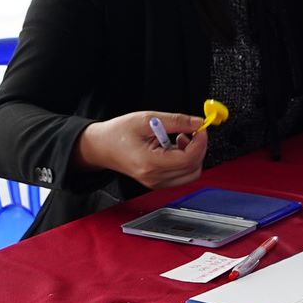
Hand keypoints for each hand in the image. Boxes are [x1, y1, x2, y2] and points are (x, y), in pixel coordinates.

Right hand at [77, 111, 205, 189]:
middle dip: (198, 148)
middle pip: (193, 168)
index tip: (200, 128)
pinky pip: (181, 175)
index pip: (189, 158)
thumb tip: (198, 123)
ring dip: (191, 155)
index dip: (200, 142)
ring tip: (178, 138)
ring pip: (190, 174)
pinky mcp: (157, 182)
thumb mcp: (148, 119)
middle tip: (190, 131)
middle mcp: (154, 178)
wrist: (102, 146)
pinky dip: (184, 161)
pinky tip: (173, 147)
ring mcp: (156, 183)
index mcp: (151, 163)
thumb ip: (177, 121)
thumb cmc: (118, 133)